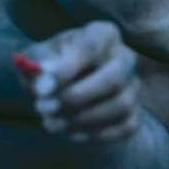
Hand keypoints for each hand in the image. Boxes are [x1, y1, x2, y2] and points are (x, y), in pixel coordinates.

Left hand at [17, 21, 142, 142]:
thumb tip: (42, 77)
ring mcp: (132, 87)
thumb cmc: (48, 67)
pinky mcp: (133, 115)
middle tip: (45, 107)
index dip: (67, 68)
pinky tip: (68, 131)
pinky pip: (123, 128)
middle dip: (77, 97)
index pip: (91, 47)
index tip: (43, 88)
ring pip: (120, 105)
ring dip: (81, 119)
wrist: (58, 88)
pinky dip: (93, 134)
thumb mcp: (35, 59)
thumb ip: (36, 64)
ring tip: (50, 122)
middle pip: (115, 78)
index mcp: (103, 34)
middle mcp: (125, 57)